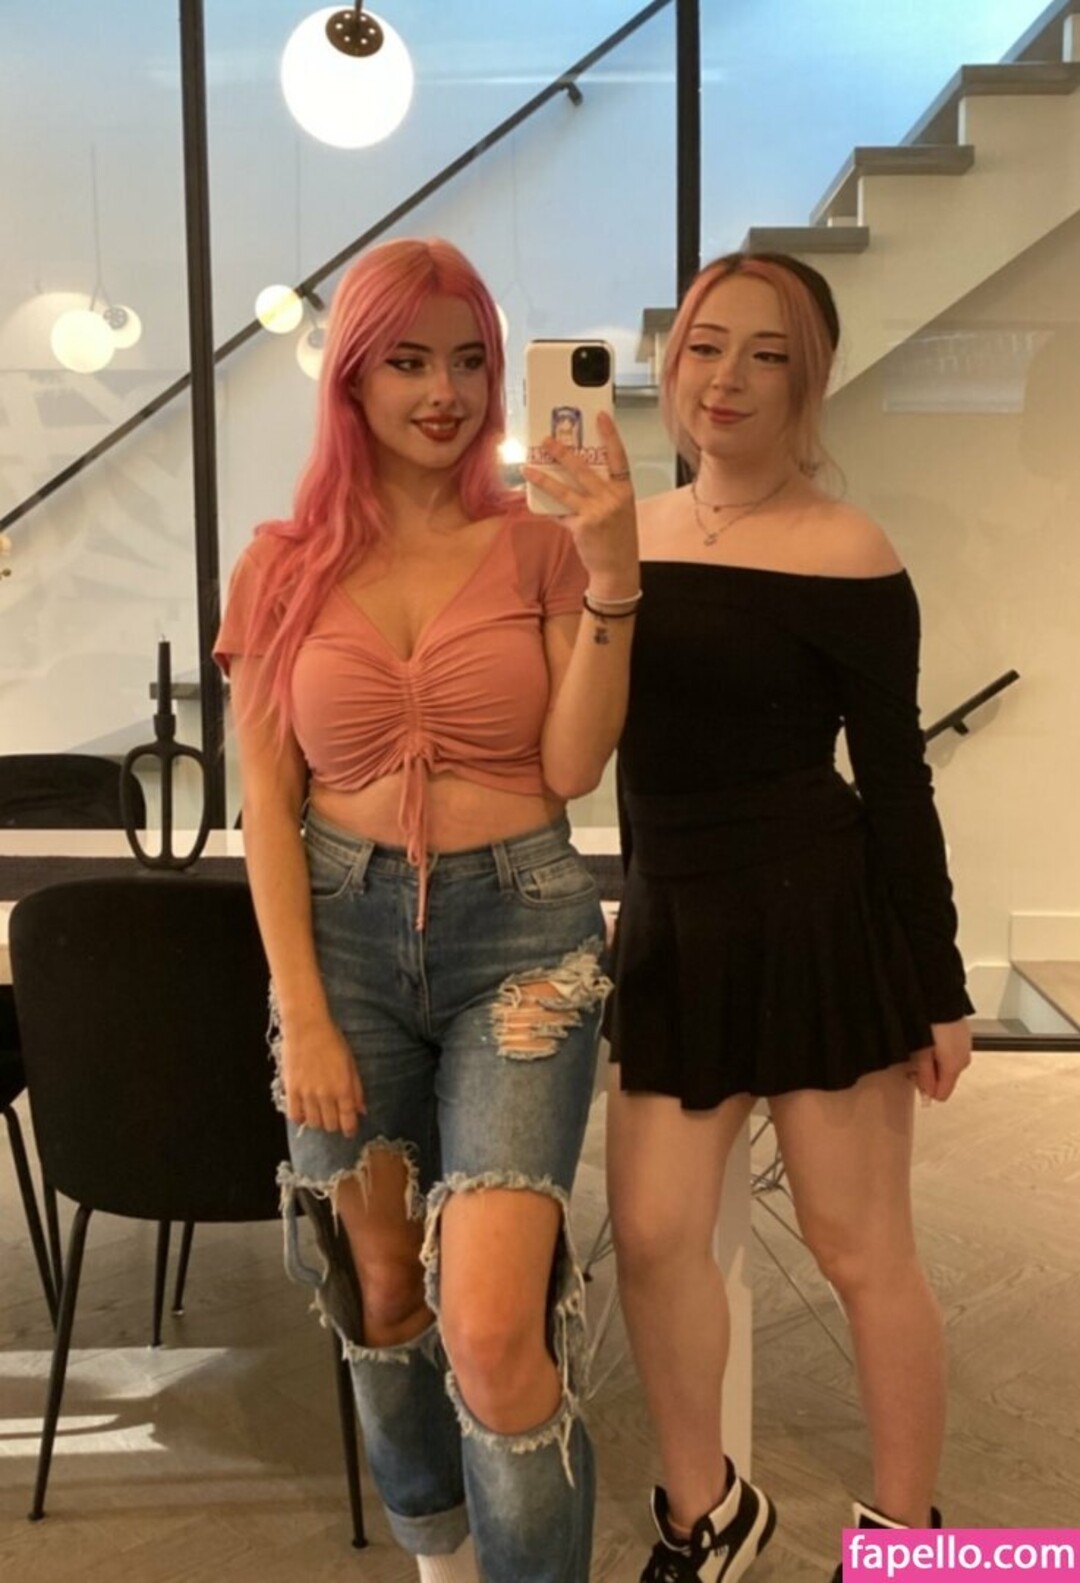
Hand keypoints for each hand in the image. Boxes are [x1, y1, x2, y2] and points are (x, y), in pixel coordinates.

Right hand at [281, 1016, 365, 1135]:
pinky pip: (294, 1115)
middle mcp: (325, 1094)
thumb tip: (361, 1110)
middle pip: (330, 1125)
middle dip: (335, 1124)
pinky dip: (300, 1117)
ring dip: (318, 1121)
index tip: (350, 1131)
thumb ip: (356, 1089)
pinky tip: (304, 1110)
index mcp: (343, 1087)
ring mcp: (307, 1093)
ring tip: (320, 1112)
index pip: (348, 1120)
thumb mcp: (351, 1063)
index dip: (350, 1129)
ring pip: (314, 1123)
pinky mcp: (291, 1089)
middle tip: (335, 1117)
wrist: (307, 1026)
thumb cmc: (332, 1041)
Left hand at [522, 411, 638, 592]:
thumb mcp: (620, 511)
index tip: (601, 416)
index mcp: (625, 490)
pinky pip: (559, 512)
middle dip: (563, 452)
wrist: (618, 569)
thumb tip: (575, 476)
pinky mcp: (581, 526)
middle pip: (584, 468)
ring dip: (544, 477)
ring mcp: (596, 512)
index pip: (619, 456)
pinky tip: (536, 501)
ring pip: (564, 489)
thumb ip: (603, 492)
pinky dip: (548, 507)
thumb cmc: (618, 538)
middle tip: (546, 440)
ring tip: (528, 467)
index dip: (610, 435)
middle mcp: (612, 498)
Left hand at [910, 1018, 971, 1102]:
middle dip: (931, 1075)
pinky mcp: (965, 1039)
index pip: (942, 1095)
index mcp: (954, 1067)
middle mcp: (963, 1061)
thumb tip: (927, 1093)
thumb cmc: (930, 1023)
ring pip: (949, 1067)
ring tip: (925, 1047)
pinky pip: (953, 1054)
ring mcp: (966, 1050)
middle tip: (918, 1059)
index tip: (915, 1077)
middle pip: (946, 1081)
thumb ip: (924, 1075)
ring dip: (937, 1063)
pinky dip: (943, 1052)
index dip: (927, 1090)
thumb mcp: (922, 1053)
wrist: (941, 999)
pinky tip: (934, 1040)